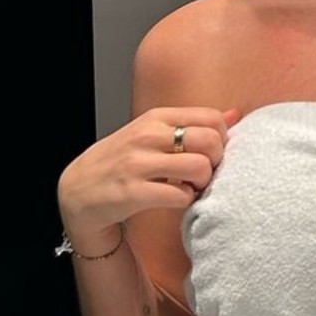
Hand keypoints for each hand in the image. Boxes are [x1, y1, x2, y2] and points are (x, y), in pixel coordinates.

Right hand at [57, 106, 240, 246]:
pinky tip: (177, 199)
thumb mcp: (154, 132)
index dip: (221, 139)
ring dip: (202, 182)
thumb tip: (236, 113)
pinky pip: (179, 196)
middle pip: (210, 141)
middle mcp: (148, 135)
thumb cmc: (123, 159)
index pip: (211, 117)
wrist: (79, 189)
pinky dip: (186, 201)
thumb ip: (194, 123)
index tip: (210, 153)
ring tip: (191, 186)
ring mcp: (138, 164)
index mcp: (157, 117)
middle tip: (204, 172)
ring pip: (199, 167)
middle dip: (216, 161)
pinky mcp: (133, 192)